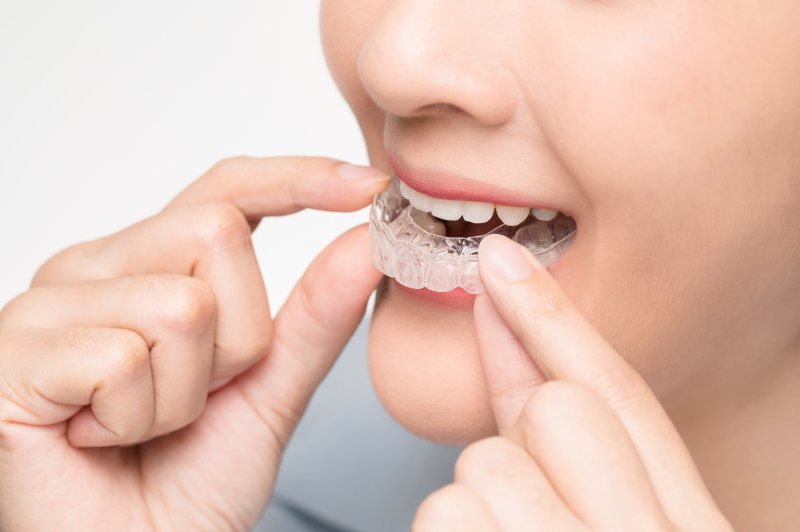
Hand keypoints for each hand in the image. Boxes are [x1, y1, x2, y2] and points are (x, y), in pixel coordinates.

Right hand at [0, 156, 388, 530]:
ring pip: (180, 304)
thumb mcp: (271, 387)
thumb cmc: (192, 480)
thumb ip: (316, 313)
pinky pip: (123, 357)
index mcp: (150, 264)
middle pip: (215, 234)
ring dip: (187, 390)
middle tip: (196, 395)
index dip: (297, 179)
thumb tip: (364, 240)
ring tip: (145, 423)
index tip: (368, 185)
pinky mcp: (13, 353)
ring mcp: (46, 304)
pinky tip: (99, 439)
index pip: (227, 190)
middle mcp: (94, 268)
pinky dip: (138, 417)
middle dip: (238, 338)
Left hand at [413, 235, 732, 531]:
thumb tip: (510, 330)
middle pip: (556, 409)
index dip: (556, 319)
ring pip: (488, 461)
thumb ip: (583, 446)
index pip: (624, 394)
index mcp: (685, 525)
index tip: (500, 261)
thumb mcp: (616, 522)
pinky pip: (447, 513)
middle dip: (518, 438)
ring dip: (476, 500)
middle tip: (524, 503)